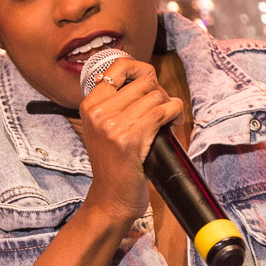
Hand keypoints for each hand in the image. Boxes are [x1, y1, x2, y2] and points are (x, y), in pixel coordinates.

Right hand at [76, 56, 184, 228]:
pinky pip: (162, 111)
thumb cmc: (114, 165)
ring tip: (170, 119)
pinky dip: (175, 114)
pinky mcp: (129, 138)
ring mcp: (111, 124)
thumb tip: (148, 78)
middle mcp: (97, 111)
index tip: (152, 82)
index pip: (119, 66)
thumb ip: (117, 103)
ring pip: (155, 95)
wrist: (111, 199)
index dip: (142, 69)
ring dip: (170, 105)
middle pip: (143, 81)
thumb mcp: (104, 129)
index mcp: (89, 105)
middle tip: (163, 110)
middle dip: (160, 93)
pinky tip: (175, 123)